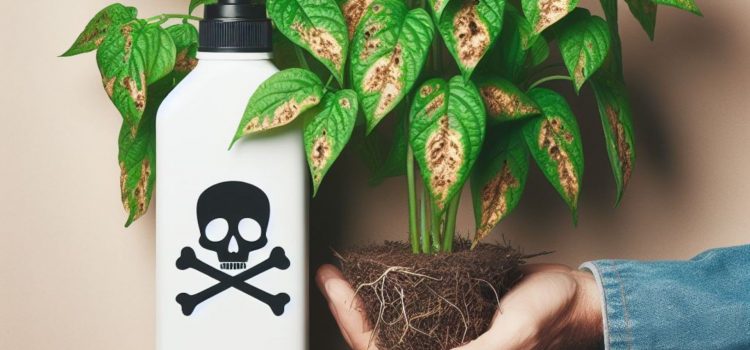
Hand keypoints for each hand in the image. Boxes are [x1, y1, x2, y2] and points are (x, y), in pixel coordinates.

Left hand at [316, 263, 602, 349]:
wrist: (575, 297)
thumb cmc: (552, 316)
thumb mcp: (515, 334)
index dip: (356, 326)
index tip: (338, 291)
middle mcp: (442, 348)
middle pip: (380, 339)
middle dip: (350, 310)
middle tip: (330, 276)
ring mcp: (445, 332)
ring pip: (391, 323)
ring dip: (364, 299)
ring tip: (341, 273)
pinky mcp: (451, 312)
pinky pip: (411, 304)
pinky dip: (390, 288)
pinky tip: (377, 271)